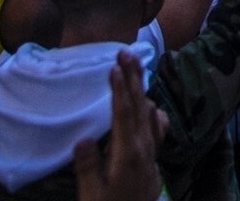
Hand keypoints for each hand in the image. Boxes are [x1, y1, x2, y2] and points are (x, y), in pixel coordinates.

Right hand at [71, 52, 166, 200]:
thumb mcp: (92, 194)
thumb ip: (87, 167)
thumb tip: (83, 138)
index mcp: (129, 155)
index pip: (124, 115)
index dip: (120, 89)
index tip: (114, 67)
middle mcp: (145, 149)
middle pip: (140, 106)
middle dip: (133, 77)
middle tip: (125, 52)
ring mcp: (152, 154)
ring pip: (150, 113)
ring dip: (141, 89)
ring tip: (133, 68)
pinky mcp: (152, 161)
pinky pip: (156, 128)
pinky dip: (150, 111)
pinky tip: (148, 106)